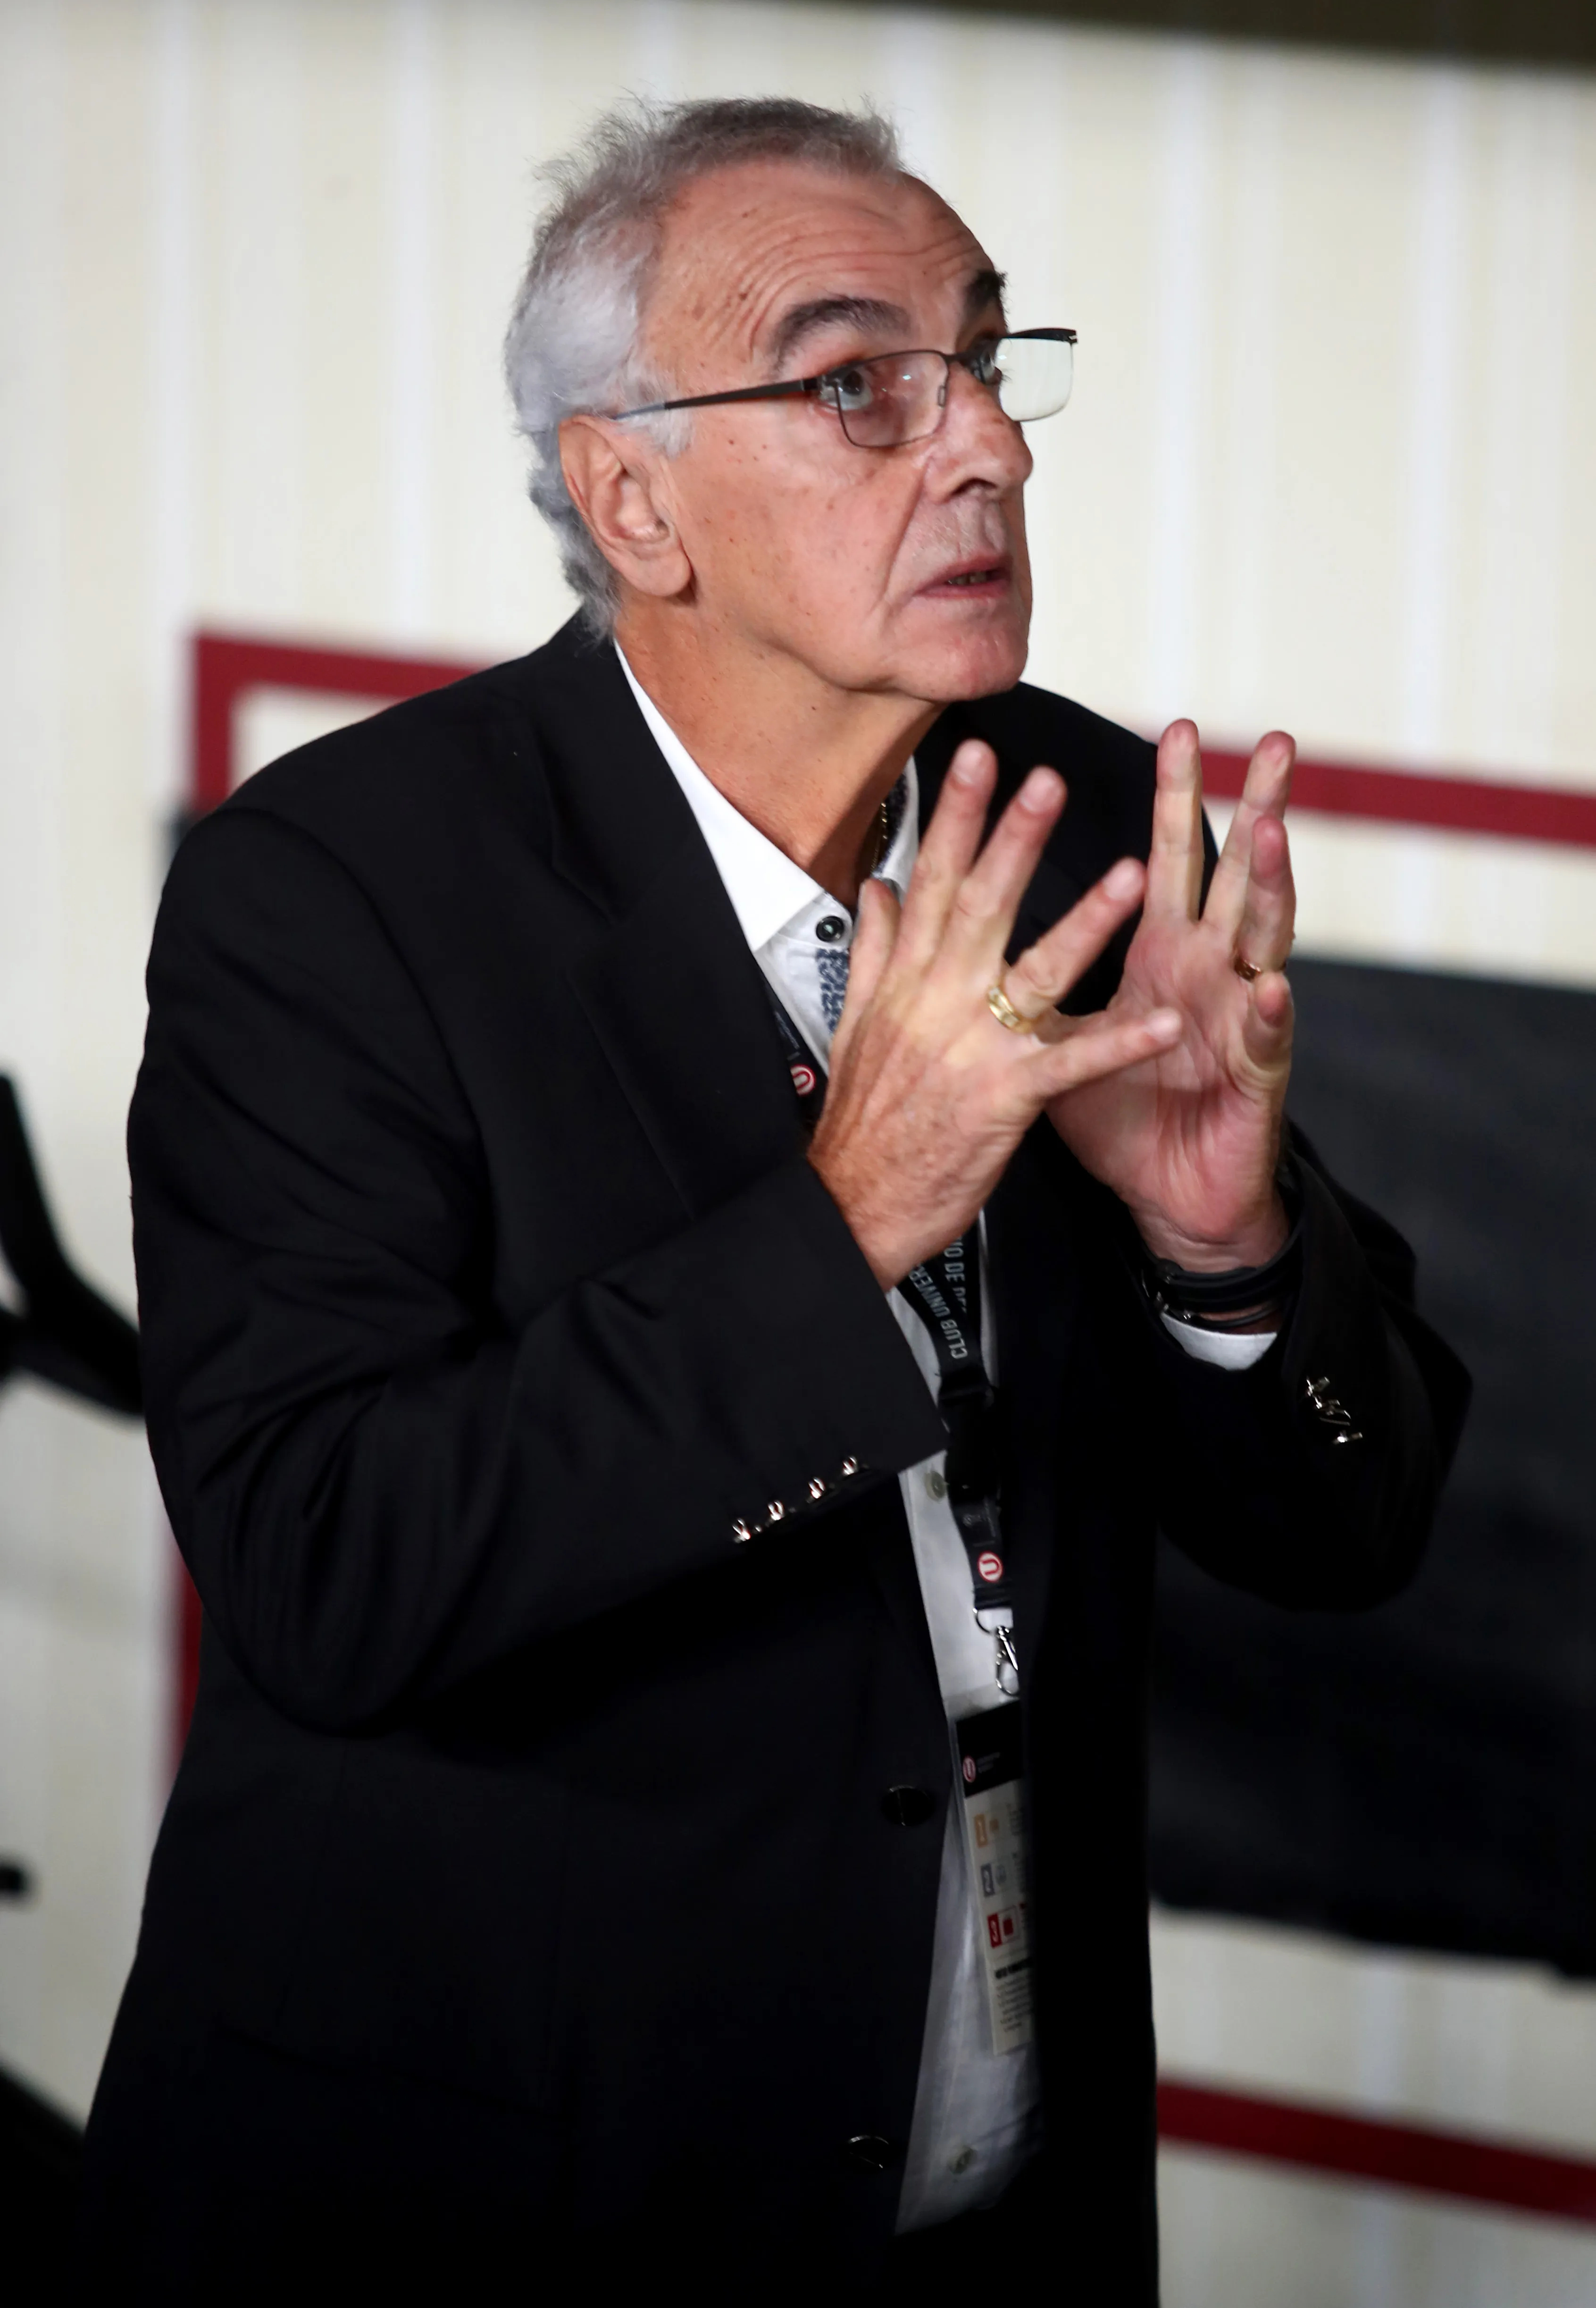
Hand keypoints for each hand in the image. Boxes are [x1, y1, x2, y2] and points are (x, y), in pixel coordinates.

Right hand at [808, 741, 1182, 1286]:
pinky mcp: (1002, 1102)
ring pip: (1033, 972)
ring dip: (1085, 921)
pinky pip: (1070, 1066)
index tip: (977, 756)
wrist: (851, 1207)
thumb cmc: (864, 1123)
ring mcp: (971, 1050)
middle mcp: (935, 1003)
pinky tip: (1162, 1020)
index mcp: (904, 981)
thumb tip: (877, 889)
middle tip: (1048, 778)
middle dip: (1014, 838)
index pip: (929, 881)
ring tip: (1132, 875)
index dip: (954, 816)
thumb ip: (873, 952)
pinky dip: (1117, 1043)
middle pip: (978, 905)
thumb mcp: (855, 1027)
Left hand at [1041, 721, 1296, 1269]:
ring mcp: (1241, 1021)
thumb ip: (1036, 973)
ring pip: (1266, 940)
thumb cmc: (1126, 1114)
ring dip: (1272, 886)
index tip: (1178, 729)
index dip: (1175, 798)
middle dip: (1257, 808)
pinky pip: (1265, 1040)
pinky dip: (1269, 1012)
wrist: (1170, 1197)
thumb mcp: (1068, 1033)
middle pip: (1236, 876)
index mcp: (1166, 955)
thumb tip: (980, 921)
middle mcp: (1212, 974)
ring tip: (1272, 832)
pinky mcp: (1256, 1078)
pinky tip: (1270, 984)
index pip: (1173, 862)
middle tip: (1274, 745)